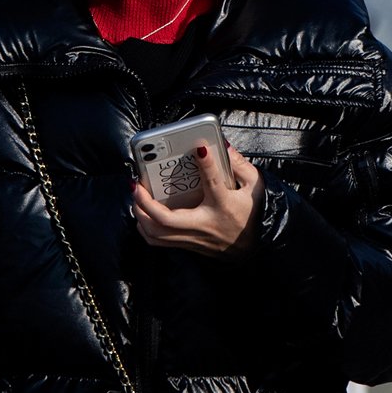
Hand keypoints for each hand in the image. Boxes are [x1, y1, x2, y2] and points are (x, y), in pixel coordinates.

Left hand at [132, 141, 265, 255]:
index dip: (207, 164)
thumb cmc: (252, 213)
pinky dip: (144, 227)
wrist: (255, 246)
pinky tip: (142, 212)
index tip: (199, 147)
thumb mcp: (254, 186)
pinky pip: (158, 241)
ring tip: (136, 196)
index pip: (213, 184)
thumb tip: (222, 146)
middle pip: (166, 219)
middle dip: (145, 201)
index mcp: (223, 205)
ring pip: (156, 234)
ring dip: (140, 214)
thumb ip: (239, 165)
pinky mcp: (187, 244)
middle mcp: (204, 224)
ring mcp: (193, 237)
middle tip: (137, 183)